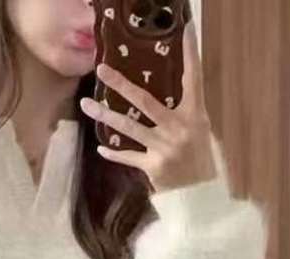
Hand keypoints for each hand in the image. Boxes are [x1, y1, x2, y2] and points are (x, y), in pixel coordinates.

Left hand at [80, 19, 217, 193]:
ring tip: (86, 103)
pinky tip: (101, 149)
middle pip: (144, 101)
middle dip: (121, 84)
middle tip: (101, 69)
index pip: (193, 79)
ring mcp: (164, 147)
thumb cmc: (201, 162)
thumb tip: (166, 95)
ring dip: (105, 114)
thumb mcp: (201, 133)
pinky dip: (114, 154)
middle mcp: (178, 128)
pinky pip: (128, 157)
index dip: (190, 54)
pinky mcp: (153, 167)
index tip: (186, 30)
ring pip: (129, 127)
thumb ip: (185, 114)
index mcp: (194, 116)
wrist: (203, 198)